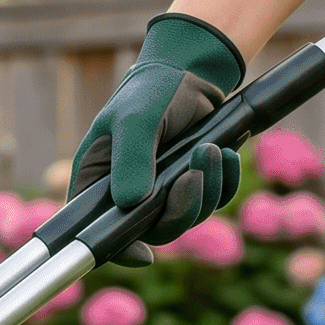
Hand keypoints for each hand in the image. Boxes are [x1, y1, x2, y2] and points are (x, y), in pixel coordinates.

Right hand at [71, 13, 245, 251]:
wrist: (190, 70)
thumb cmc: (152, 91)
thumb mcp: (136, 120)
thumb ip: (132, 160)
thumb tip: (131, 204)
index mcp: (98, 181)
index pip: (97, 229)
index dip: (117, 249)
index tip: (143, 254)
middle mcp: (127, 192)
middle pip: (153, 230)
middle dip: (181, 208)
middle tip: (195, 174)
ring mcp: (161, 191)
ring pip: (187, 218)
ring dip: (207, 189)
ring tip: (212, 150)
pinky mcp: (192, 183)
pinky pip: (213, 201)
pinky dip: (224, 183)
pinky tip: (227, 155)